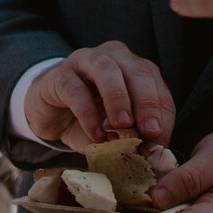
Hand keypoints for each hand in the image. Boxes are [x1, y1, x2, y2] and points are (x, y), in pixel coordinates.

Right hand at [24, 41, 174, 150]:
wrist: (49, 115)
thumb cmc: (89, 120)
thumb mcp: (117, 131)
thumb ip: (135, 138)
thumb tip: (155, 155)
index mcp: (134, 68)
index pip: (157, 85)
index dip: (162, 113)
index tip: (161, 141)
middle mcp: (113, 57)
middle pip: (138, 71)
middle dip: (147, 102)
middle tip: (150, 131)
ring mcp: (84, 62)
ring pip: (107, 71)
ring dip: (119, 99)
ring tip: (123, 126)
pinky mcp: (59, 76)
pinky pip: (76, 90)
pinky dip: (88, 114)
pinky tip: (96, 135)